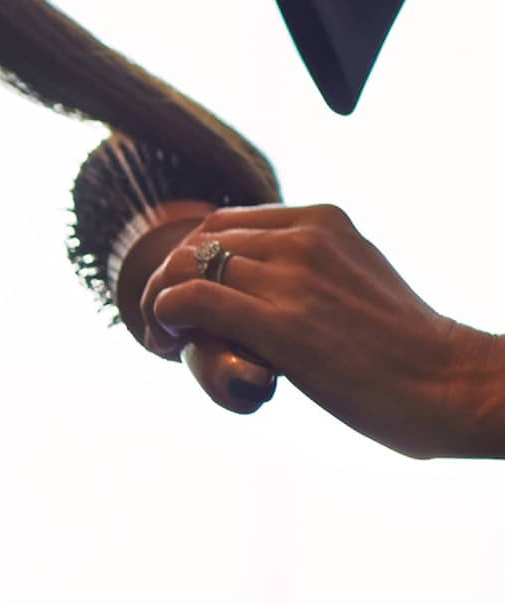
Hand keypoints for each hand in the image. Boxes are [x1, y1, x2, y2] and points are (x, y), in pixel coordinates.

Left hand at [140, 203, 504, 459]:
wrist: (446, 383)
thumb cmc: (405, 351)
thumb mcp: (358, 284)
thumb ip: (316, 275)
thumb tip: (278, 294)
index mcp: (322, 221)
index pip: (224, 223)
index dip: (191, 259)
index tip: (185, 299)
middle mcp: (303, 238)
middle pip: (197, 242)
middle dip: (167, 280)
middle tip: (164, 324)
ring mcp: (291, 277)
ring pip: (186, 266)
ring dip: (159, 302)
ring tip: (164, 340)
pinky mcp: (280, 323)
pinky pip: (192, 299)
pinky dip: (164, 316)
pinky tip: (170, 343)